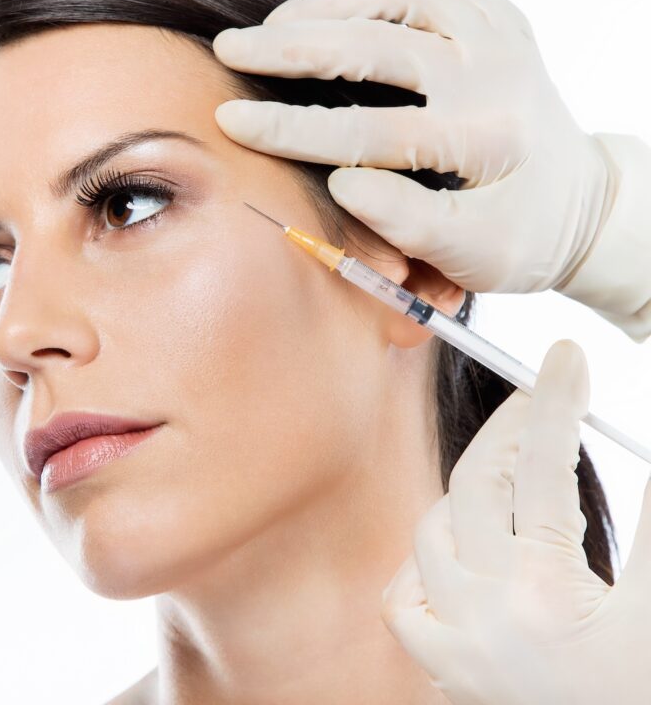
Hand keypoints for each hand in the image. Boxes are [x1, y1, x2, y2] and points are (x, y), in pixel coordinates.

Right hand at [211, 0, 618, 296]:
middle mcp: (495, 75)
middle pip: (379, 43)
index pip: (368, 131)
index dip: (292, 128)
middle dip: (293, 47)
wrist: (577, 203)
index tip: (232, 122)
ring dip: (331, 0)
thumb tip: (342, 185)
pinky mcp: (498, 15)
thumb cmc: (519, 236)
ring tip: (275, 26)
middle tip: (233, 49)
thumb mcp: (472, 256)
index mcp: (484, 142)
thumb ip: (408, 224)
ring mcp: (499, 35)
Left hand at [379, 339, 650, 704]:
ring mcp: (456, 645)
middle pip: (475, 486)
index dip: (553, 402)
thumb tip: (638, 447)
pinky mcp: (443, 672)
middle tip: (543, 402)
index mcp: (548, 596)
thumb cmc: (642, 686)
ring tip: (522, 485)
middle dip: (510, 431)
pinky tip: (464, 554)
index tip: (564, 357)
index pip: (543, 470)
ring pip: (431, 533)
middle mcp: (486, 615)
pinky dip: (426, 564)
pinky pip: (403, 600)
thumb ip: (648, 526)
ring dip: (471, 496)